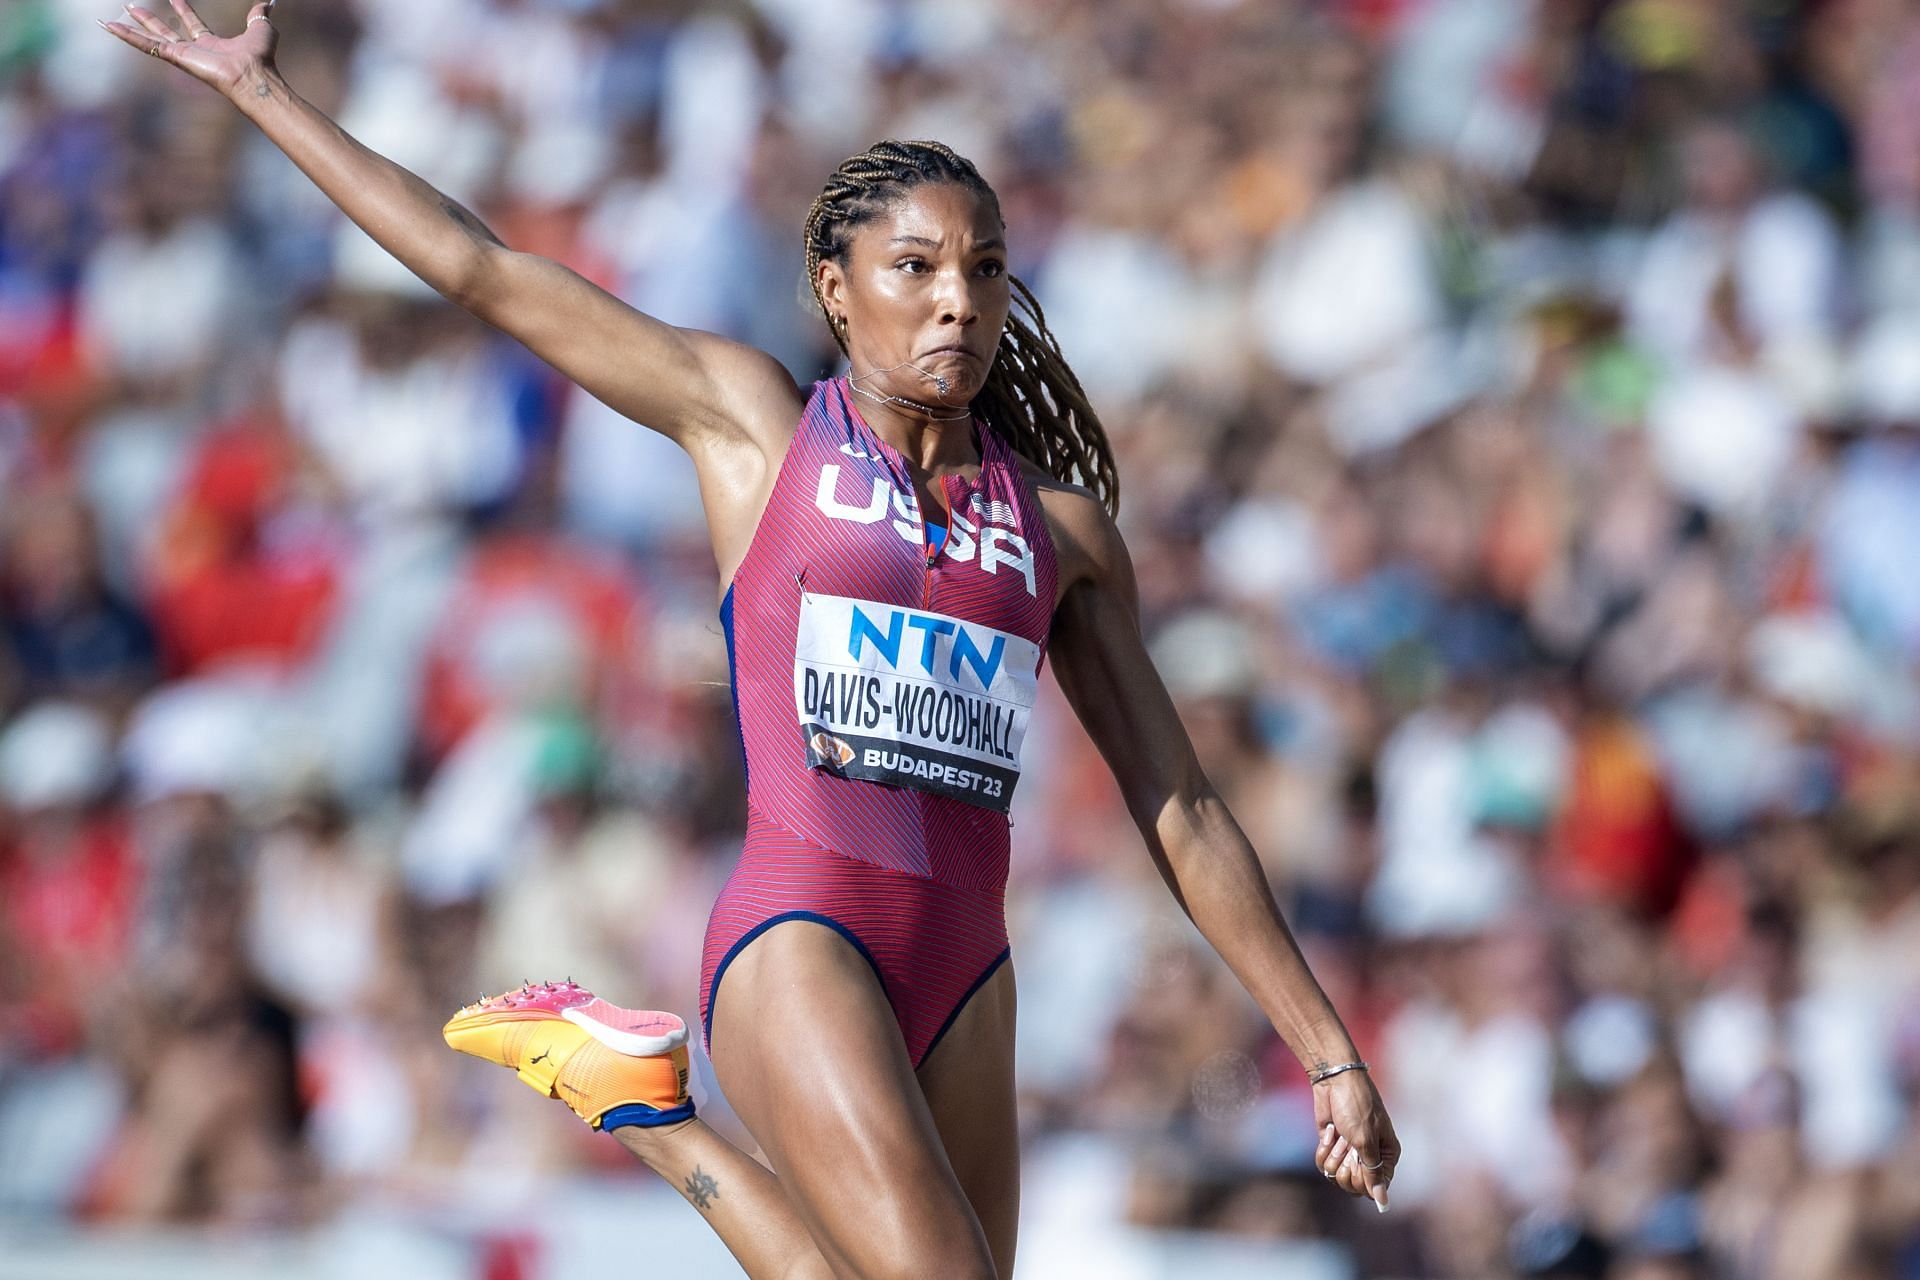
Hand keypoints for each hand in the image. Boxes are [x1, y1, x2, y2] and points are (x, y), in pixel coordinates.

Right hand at [98, 0, 278, 100]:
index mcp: (214, 45)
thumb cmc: (261, 58)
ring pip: (150, 40)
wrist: (254, 75)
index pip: (193, 25)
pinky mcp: (175, 57)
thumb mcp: (261, 28)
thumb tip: (269, 2)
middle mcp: (196, 52)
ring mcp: (183, 56)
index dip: (184, 10)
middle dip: (150, 20)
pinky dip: (126, 36)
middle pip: (166, 32)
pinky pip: (146, 46)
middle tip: (132, 7)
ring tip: (110, 22)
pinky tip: (109, 27)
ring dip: (130, 31)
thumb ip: (259, 14)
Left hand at [1313, 1068, 1399, 1211]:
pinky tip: (1329, 1132)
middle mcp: (1369, 1158)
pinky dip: (1323, 1149)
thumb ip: (1372, 1173)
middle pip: (1353, 1187)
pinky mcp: (1332, 1147)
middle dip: (1345, 1167)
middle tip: (1347, 1145)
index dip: (1362, 1180)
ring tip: (1339, 1135)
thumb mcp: (1366, 1141)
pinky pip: (1323, 1164)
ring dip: (1334, 1155)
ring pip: (1336, 1176)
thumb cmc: (1357, 1106)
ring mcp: (1349, 1153)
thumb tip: (1383, 1203)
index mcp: (1386, 1156)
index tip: (1357, 1162)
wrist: (1334, 1081)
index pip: (1374, 1188)